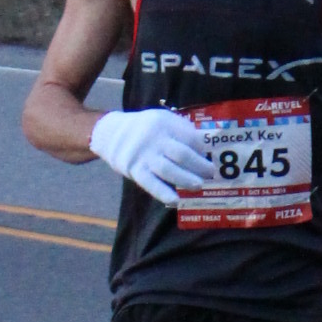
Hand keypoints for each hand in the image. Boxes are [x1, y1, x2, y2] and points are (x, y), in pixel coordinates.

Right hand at [89, 104, 213, 203]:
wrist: (111, 133)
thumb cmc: (146, 129)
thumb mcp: (163, 120)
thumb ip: (182, 131)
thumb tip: (206, 149)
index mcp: (165, 123)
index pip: (190, 137)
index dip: (202, 148)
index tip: (210, 156)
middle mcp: (154, 138)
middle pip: (181, 154)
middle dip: (199, 165)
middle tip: (211, 173)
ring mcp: (144, 155)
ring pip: (168, 170)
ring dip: (186, 179)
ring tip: (199, 185)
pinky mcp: (135, 170)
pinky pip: (150, 184)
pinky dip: (163, 193)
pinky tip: (176, 200)